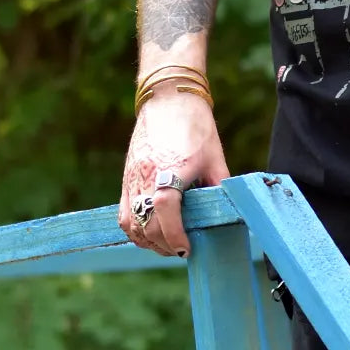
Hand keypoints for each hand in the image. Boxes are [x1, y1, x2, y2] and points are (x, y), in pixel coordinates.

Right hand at [118, 89, 229, 257]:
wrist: (169, 99)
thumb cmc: (196, 126)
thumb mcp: (215, 157)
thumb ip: (217, 186)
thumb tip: (226, 212)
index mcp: (172, 169)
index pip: (166, 209)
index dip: (175, 234)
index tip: (186, 248)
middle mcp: (148, 176)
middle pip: (147, 223)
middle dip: (164, 244)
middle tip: (181, 249)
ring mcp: (133, 178)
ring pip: (131, 223)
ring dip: (148, 240)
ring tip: (166, 244)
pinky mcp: (126, 178)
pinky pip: (123, 214)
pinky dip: (134, 229)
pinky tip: (149, 232)